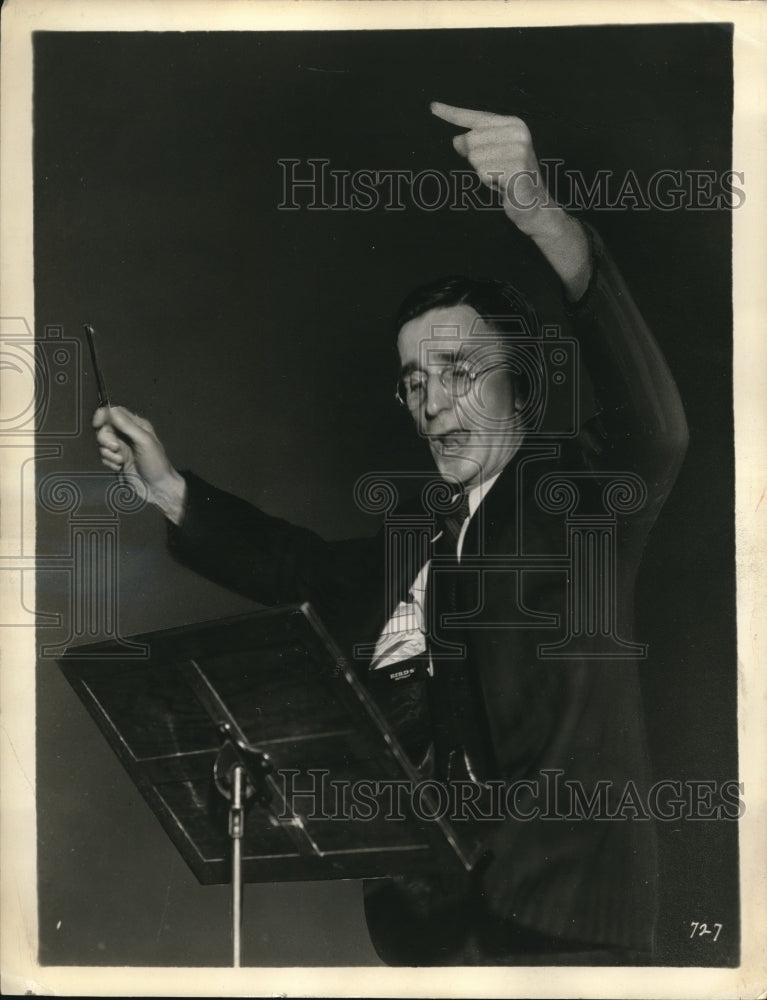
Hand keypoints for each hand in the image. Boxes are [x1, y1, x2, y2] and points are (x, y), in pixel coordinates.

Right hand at [92, 405, 185, 522]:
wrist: (157, 488)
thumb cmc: (155, 463)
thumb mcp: (145, 441)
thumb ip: (128, 425)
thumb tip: (111, 409)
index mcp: (136, 425)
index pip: (114, 412)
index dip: (103, 416)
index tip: (97, 424)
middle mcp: (127, 434)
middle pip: (104, 428)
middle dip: (106, 439)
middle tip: (116, 448)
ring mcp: (121, 448)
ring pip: (102, 443)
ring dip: (109, 453)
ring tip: (122, 461)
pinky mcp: (116, 460)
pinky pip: (104, 456)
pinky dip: (110, 462)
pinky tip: (120, 467)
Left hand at [431, 101, 555, 235]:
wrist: (536, 204)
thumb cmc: (511, 180)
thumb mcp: (491, 158)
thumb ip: (475, 145)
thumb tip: (457, 139)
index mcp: (513, 124)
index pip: (476, 117)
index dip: (452, 113)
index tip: (432, 107)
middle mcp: (517, 132)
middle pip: (471, 140)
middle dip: (476, 159)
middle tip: (495, 169)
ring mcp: (519, 149)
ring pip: (475, 158)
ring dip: (484, 173)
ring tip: (501, 177)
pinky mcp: (516, 167)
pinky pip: (484, 172)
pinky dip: (489, 182)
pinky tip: (503, 184)